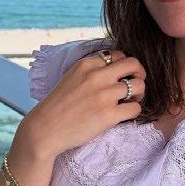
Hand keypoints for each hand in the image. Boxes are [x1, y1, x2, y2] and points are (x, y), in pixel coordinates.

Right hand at [21, 50, 146, 156]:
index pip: (118, 55)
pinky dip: (134, 111)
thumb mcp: (71, 77)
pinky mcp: (108, 115)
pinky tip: (124, 115)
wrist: (44, 129)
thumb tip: (112, 71)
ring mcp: (104, 95)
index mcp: (86, 64)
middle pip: (133, 64)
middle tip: (135, 85)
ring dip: (138, 94)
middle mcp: (97, 76)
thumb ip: (90, 71)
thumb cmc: (57, 107)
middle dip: (139, 74)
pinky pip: (135, 108)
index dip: (124, 66)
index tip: (122, 76)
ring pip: (139, 86)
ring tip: (130, 102)